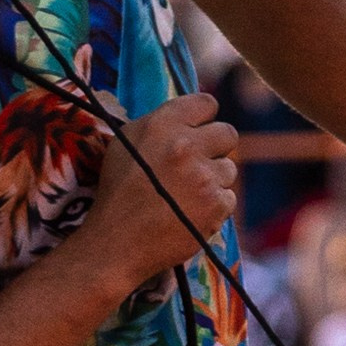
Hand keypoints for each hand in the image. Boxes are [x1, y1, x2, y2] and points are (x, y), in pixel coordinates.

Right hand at [77, 91, 238, 292]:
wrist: (116, 242)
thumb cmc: (118, 192)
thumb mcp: (126, 142)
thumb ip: (161, 124)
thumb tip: (191, 117)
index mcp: (162, 124)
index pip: (207, 103)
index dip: (203, 119)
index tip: (197, 131)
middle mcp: (186, 145)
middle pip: (227, 133)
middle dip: (215, 148)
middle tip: (197, 165)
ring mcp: (204, 176)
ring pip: (229, 168)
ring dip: (213, 180)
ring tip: (186, 195)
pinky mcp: (215, 205)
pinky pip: (228, 197)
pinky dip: (213, 207)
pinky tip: (190, 213)